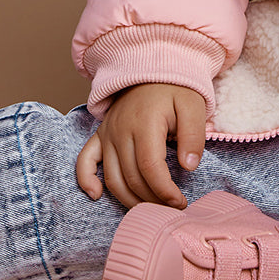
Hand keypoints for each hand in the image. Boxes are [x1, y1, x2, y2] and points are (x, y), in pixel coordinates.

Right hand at [75, 83, 207, 208]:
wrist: (152, 70)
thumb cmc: (175, 90)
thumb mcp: (193, 106)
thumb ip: (194, 136)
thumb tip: (189, 166)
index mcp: (144, 123)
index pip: (150, 167)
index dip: (164, 191)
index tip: (179, 202)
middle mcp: (120, 130)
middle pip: (131, 177)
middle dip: (151, 200)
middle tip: (170, 209)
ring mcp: (107, 133)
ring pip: (112, 177)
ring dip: (129, 200)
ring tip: (149, 210)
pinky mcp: (99, 135)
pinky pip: (84, 161)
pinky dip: (86, 180)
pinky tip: (96, 195)